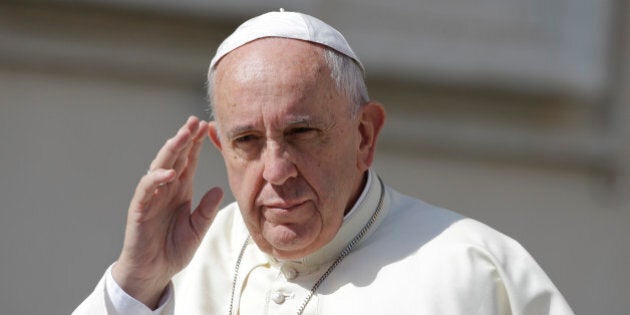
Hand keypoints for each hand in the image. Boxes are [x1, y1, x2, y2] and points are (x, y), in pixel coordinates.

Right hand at [112, 116, 222, 308]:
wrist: (153, 273)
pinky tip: (170, 171)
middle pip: (175, 157)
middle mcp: (165, 189)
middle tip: (195, 121)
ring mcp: (151, 197)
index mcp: (180, 190)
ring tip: (182, 135)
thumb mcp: (197, 229)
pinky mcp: (139, 209)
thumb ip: (207, 210)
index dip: (196, 144)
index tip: (208, 127)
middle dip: (184, 138)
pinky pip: (147, 189)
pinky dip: (157, 178)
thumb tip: (218, 189)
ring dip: (171, 150)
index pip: (189, 161)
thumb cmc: (173, 250)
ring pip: (159, 166)